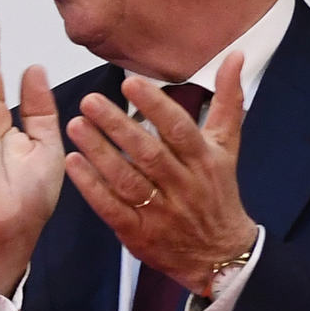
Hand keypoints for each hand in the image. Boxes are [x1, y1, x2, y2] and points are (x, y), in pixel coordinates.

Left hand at [62, 53, 260, 297]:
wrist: (219, 254)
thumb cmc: (218, 193)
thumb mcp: (227, 147)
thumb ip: (228, 101)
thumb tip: (235, 56)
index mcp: (204, 160)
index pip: (179, 129)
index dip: (156, 106)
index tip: (131, 83)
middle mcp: (182, 185)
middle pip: (149, 153)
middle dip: (118, 126)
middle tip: (90, 101)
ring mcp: (159, 210)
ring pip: (127, 180)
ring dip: (99, 153)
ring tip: (76, 126)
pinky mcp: (138, 232)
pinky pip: (112, 208)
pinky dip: (92, 187)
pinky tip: (74, 164)